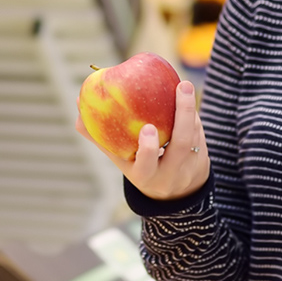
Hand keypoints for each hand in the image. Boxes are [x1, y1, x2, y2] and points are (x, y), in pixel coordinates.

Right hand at [76, 80, 210, 200]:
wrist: (174, 195)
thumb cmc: (140, 167)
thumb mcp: (121, 159)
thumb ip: (101, 136)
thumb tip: (78, 107)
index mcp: (145, 176)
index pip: (147, 165)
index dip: (148, 148)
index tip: (147, 128)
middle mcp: (170, 174)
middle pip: (181, 145)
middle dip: (183, 114)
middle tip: (182, 87)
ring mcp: (189, 168)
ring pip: (193, 136)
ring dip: (189, 111)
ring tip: (183, 87)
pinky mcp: (203, 160)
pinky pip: (200, 134)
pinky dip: (193, 117)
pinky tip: (186, 99)